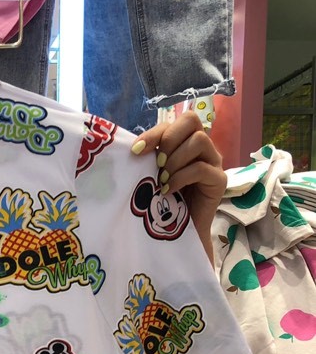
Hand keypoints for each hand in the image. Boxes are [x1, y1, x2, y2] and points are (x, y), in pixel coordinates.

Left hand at [131, 111, 225, 258]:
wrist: (179, 233)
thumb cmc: (164, 202)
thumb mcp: (153, 174)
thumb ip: (151, 157)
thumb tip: (134, 148)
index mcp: (187, 142)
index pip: (175, 121)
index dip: (155, 132)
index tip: (136, 151)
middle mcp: (204, 148)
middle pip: (191, 121)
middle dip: (168, 140)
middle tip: (157, 164)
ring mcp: (214, 162)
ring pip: (199, 141)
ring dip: (175, 160)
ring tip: (163, 180)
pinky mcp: (219, 180)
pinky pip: (201, 168)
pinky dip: (180, 177)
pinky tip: (169, 190)